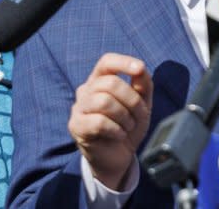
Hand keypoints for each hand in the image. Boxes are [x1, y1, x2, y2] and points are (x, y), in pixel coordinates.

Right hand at [68, 53, 152, 189]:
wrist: (120, 157)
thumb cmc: (129, 126)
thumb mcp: (142, 103)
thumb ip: (143, 84)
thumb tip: (140, 69)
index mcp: (101, 80)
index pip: (107, 62)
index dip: (123, 62)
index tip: (140, 68)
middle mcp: (86, 90)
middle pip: (110, 83)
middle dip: (132, 100)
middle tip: (138, 116)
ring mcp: (78, 108)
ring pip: (104, 101)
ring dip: (124, 116)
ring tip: (128, 126)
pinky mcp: (76, 127)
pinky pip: (99, 122)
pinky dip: (116, 130)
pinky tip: (119, 135)